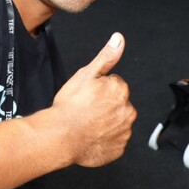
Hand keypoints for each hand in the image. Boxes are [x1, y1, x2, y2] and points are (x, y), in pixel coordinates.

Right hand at [49, 32, 135, 167]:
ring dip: (107, 122)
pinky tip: (92, 135)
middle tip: (87, 109)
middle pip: (118, 103)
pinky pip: (115, 140)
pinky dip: (106, 138)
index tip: (88, 95)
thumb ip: (106, 56)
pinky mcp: (120, 149)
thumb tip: (119, 39)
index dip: (100, 89)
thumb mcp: (86, 74)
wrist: (60, 136)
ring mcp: (124, 131)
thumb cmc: (70, 106)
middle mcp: (128, 111)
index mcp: (121, 90)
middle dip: (106, 104)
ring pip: (117, 122)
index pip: (115, 85)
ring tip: (88, 122)